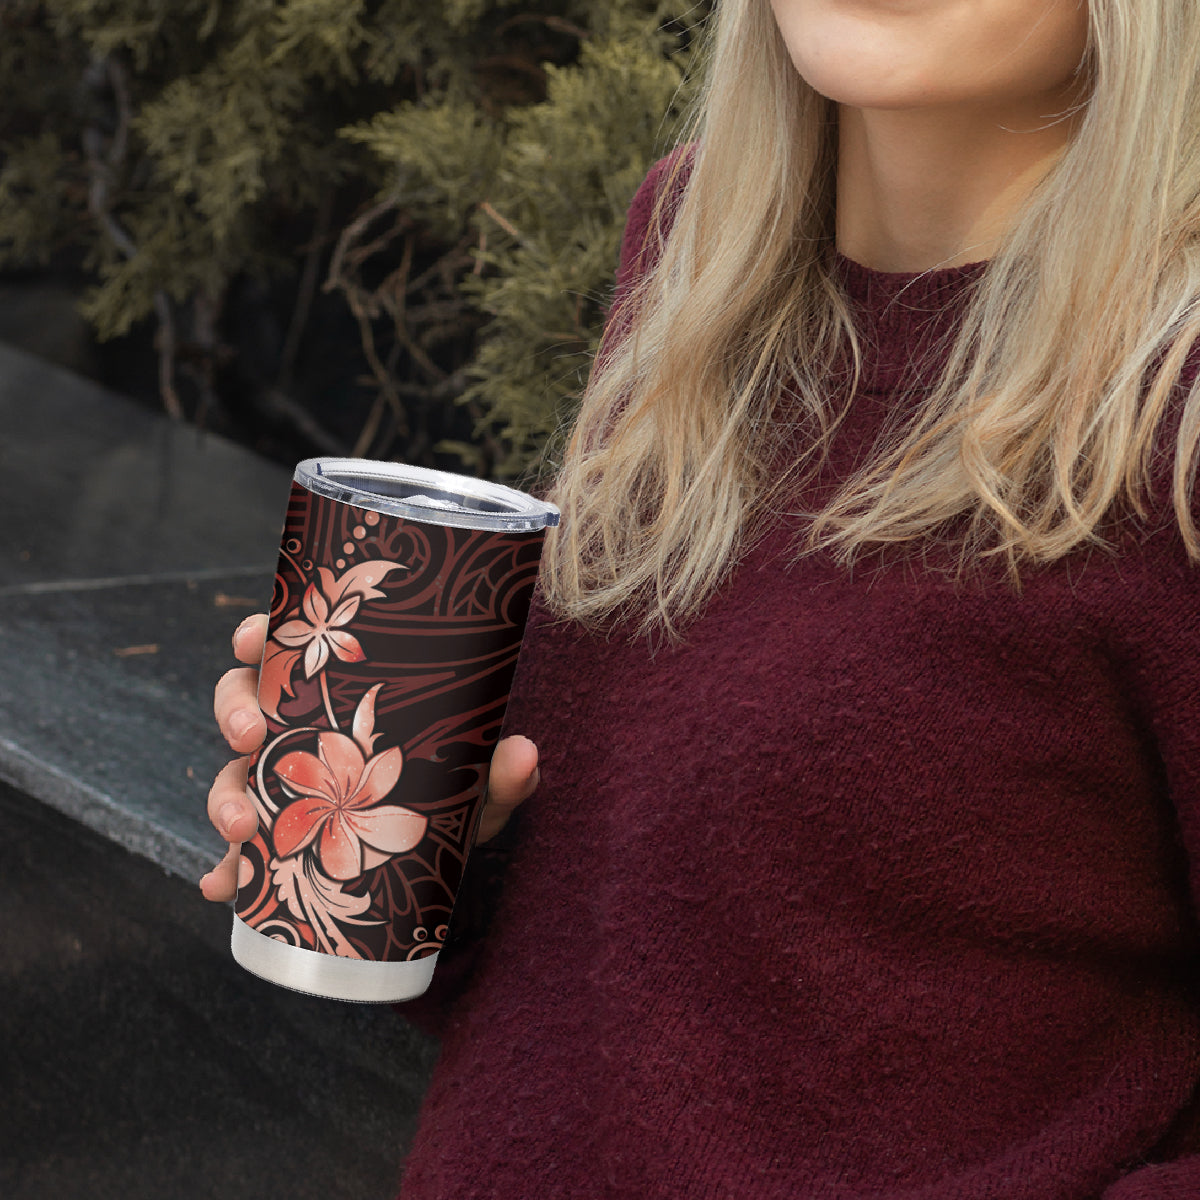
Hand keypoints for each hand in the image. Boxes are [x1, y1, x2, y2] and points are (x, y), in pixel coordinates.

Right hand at [198, 613, 538, 900]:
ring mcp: (284, 788)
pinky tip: (222, 887)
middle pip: (242, 704)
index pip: (288, 651)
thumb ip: (502, 771)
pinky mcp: (279, 843)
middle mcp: (301, 733)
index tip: (252, 638)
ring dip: (224, 797)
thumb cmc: (457, 795)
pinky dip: (225, 871)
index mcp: (338, 695)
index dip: (258, 636)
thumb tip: (523, 754)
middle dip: (234, 714)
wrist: (449, 856)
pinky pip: (239, 855)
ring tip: (240, 827)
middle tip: (251, 736)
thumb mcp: (481, 783)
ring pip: (233, 776)